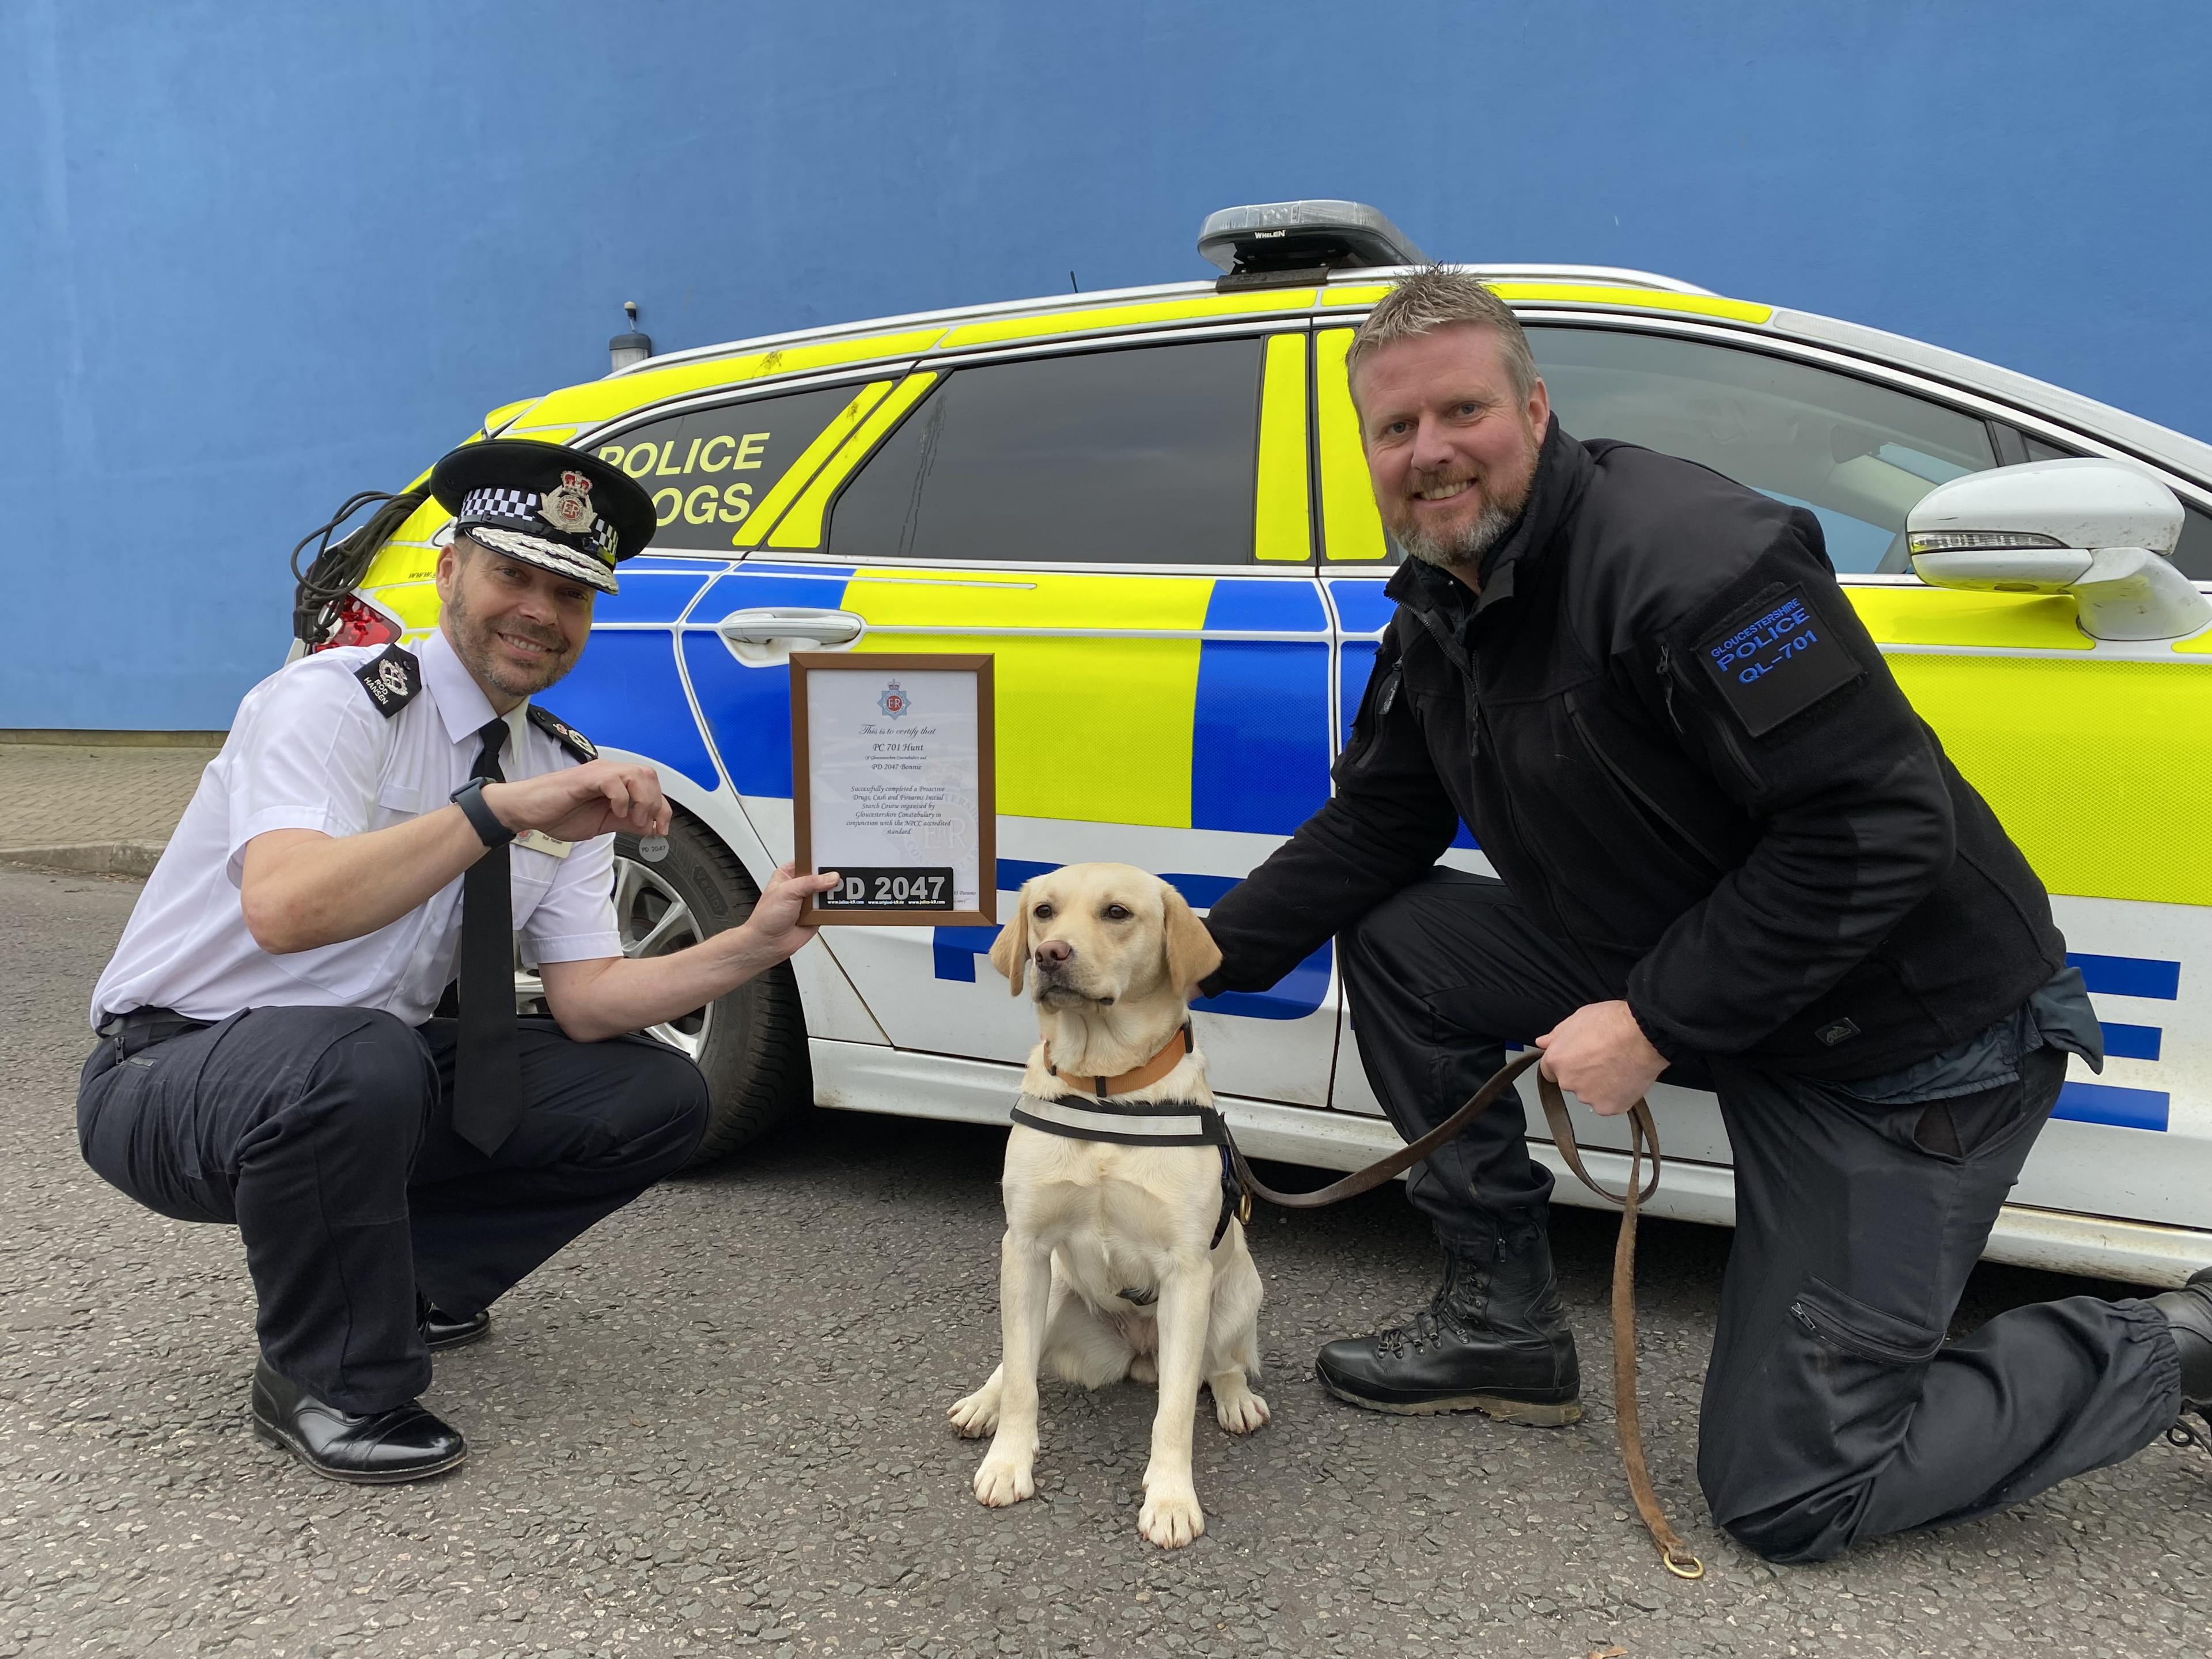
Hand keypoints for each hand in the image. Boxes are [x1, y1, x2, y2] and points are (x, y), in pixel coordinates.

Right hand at [482, 760, 668, 843]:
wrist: (527, 811)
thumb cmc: (558, 813)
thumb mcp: (602, 824)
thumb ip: (626, 823)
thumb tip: (650, 827)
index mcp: (615, 783)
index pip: (651, 787)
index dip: (663, 809)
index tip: (661, 830)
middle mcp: (609, 773)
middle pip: (649, 776)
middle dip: (655, 803)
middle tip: (644, 824)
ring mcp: (597, 773)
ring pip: (637, 774)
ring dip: (642, 800)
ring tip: (632, 819)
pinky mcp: (584, 778)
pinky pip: (613, 780)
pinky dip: (621, 798)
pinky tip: (615, 812)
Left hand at [736, 863, 840, 965]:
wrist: (768, 943)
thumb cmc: (766, 917)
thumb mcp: (787, 891)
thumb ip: (810, 882)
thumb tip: (830, 877)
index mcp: (788, 874)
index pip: (808, 861)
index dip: (819, 861)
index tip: (830, 861)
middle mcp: (799, 886)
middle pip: (821, 876)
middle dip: (828, 879)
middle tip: (834, 880)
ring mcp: (809, 901)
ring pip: (828, 892)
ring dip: (830, 895)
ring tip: (830, 896)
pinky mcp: (817, 914)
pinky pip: (830, 908)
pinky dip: (833, 908)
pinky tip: (831, 907)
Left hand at [1533, 1000, 1665, 1116]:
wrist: (1644, 1036)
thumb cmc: (1615, 1024)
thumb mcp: (1579, 1018)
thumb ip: (1557, 1035)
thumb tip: (1543, 1042)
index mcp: (1557, 1060)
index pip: (1549, 1070)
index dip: (1565, 1063)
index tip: (1578, 1059)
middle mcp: (1568, 1082)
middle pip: (1571, 1082)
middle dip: (1583, 1074)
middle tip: (1603, 1059)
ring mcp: (1588, 1097)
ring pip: (1590, 1094)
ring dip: (1600, 1086)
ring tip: (1617, 1067)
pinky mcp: (1609, 1107)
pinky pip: (1609, 1104)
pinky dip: (1617, 1095)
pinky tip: (1625, 1079)